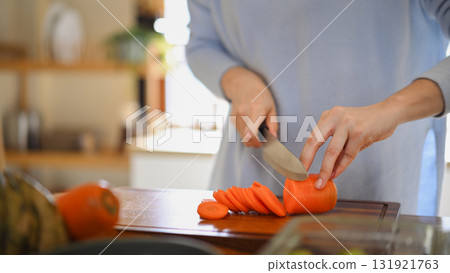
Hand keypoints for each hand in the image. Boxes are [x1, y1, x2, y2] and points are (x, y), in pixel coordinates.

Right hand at [221, 67, 277, 146]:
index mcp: (256, 110)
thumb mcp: (272, 107)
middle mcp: (243, 113)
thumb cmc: (261, 96)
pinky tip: (251, 126)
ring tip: (258, 131)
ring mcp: (236, 116)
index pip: (250, 132)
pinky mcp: (232, 119)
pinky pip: (239, 133)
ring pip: (243, 137)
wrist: (244, 86)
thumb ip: (273, 124)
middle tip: (263, 141)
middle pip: (247, 138)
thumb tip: (273, 137)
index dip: (256, 142)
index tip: (263, 143)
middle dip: (256, 143)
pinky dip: (246, 134)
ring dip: (251, 139)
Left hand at [299, 79, 443, 188]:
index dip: (303, 154)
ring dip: (325, 170)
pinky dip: (341, 167)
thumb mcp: (346, 132)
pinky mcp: (360, 132)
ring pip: (332, 152)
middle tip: (301, 175)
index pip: (311, 137)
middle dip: (306, 160)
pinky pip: (348, 155)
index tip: (297, 168)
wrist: (389, 113)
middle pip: (315, 141)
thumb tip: (326, 171)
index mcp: (328, 116)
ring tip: (321, 182)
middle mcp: (335, 117)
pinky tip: (336, 174)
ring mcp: (347, 123)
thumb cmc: (366, 124)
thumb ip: (336, 147)